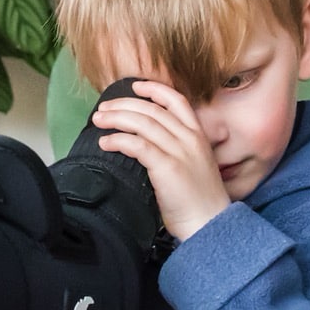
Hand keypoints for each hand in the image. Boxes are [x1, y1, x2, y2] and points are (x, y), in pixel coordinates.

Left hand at [91, 80, 229, 240]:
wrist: (210, 224)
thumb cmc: (198, 200)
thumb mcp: (193, 165)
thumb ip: (176, 149)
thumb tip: (144, 139)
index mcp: (198, 135)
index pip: (176, 100)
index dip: (154, 89)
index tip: (134, 86)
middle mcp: (190, 138)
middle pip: (152, 109)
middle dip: (123, 104)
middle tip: (103, 108)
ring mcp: (179, 152)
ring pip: (142, 123)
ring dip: (116, 119)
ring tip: (98, 121)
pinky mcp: (167, 167)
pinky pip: (137, 145)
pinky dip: (118, 140)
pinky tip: (105, 143)